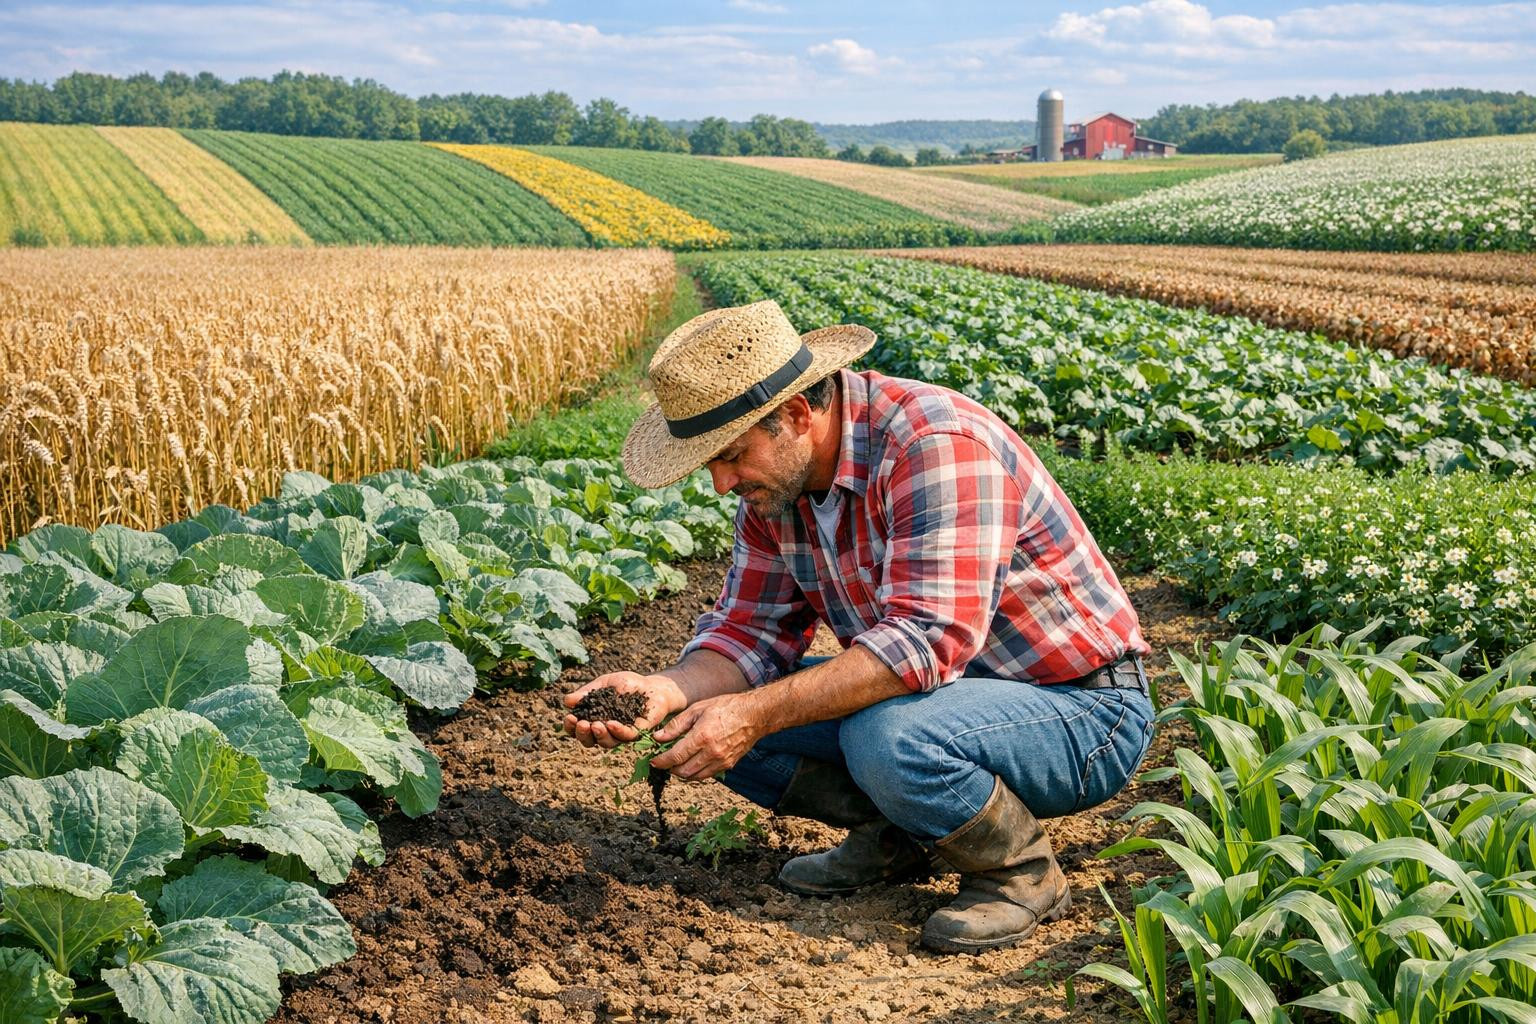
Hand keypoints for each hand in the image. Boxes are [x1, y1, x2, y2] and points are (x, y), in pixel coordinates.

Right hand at [562, 671, 685, 748]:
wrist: (652, 685)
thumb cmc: (628, 685)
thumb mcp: (604, 684)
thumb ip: (587, 693)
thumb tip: (567, 700)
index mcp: (595, 720)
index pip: (579, 729)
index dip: (571, 727)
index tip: (569, 717)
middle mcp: (607, 731)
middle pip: (590, 741)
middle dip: (582, 734)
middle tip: (581, 723)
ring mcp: (623, 733)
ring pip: (607, 743)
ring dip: (599, 735)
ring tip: (594, 724)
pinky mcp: (639, 732)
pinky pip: (627, 736)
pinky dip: (618, 731)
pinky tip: (610, 723)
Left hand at [648, 692, 766, 781]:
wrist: (753, 715)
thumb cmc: (725, 708)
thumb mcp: (697, 710)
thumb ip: (676, 725)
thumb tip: (658, 737)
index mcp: (702, 737)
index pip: (675, 756)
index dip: (662, 761)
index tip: (654, 761)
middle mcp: (712, 753)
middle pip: (683, 771)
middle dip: (670, 768)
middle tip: (664, 761)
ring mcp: (721, 761)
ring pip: (695, 777)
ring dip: (682, 773)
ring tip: (677, 763)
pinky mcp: (728, 765)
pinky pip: (707, 775)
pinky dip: (696, 773)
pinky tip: (693, 762)